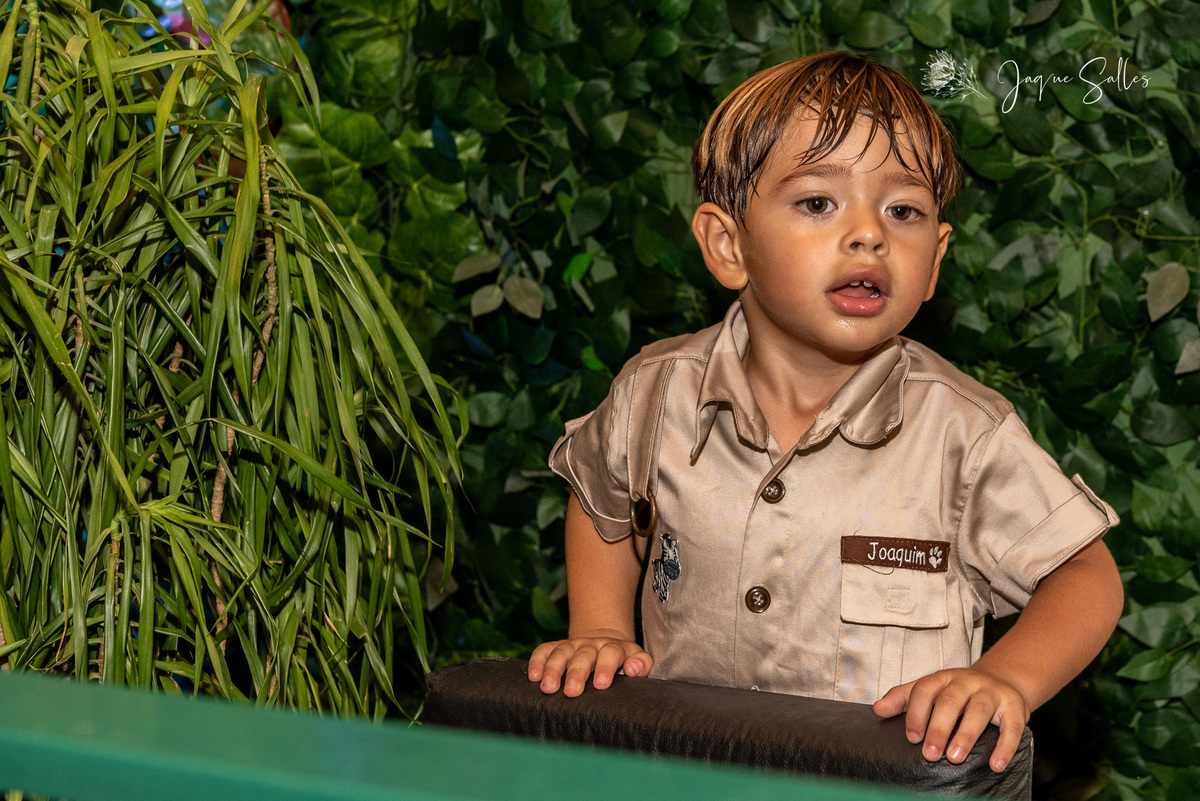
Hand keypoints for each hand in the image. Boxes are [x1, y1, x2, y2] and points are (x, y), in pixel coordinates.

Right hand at [527, 631, 652, 696]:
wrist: (605, 643)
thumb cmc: (623, 662)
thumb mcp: (637, 660)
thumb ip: (641, 664)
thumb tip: (634, 668)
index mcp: (615, 648)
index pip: (612, 653)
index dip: (606, 667)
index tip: (601, 684)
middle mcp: (592, 645)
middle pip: (583, 655)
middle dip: (576, 673)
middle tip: (572, 692)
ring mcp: (573, 645)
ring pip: (561, 652)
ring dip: (553, 669)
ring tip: (548, 688)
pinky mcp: (557, 647)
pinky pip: (545, 650)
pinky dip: (537, 661)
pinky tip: (533, 676)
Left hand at [872, 668, 1028, 772]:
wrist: (1004, 680)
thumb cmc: (959, 691)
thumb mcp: (931, 689)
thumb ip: (904, 697)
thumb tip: (878, 709)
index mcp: (943, 677)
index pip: (925, 689)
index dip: (916, 712)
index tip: (911, 737)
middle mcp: (967, 681)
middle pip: (950, 701)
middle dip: (938, 728)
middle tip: (930, 754)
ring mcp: (991, 692)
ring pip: (979, 710)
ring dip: (966, 735)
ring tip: (955, 758)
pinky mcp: (1014, 706)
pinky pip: (1012, 727)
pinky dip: (1005, 746)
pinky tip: (995, 764)